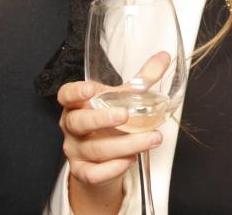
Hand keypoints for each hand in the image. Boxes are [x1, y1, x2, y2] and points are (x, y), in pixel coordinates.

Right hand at [58, 80, 162, 213]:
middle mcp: (72, 127)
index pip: (67, 95)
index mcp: (78, 104)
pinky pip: (93, 173)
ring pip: (94, 149)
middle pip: (78, 122)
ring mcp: (75, 150)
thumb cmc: (111, 121)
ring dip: (125, 145)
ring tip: (151, 139)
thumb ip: (143, 79)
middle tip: (125, 115)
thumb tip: (164, 57)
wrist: (102, 158)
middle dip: (102, 119)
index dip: (76, 92)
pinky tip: (130, 160)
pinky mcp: (82, 172)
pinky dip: (112, 169)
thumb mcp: (123, 98)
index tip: (91, 89)